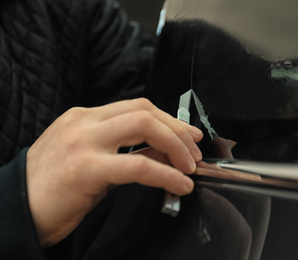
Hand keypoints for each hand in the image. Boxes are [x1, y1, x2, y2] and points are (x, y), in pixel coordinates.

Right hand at [26, 98, 202, 246]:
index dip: (169, 120)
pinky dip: (165, 173)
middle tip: (193, 152)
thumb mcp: (93, 160)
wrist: (15, 209)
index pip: (137, 107)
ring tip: (189, 167)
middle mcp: (84, 122)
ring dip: (176, 146)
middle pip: (144, 111)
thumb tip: (163, 150)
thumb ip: (126, 150)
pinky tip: (179, 184)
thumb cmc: (52, 187)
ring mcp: (83, 141)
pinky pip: (138, 163)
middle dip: (177, 131)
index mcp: (85, 118)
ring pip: (144, 126)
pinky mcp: (86, 167)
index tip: (187, 135)